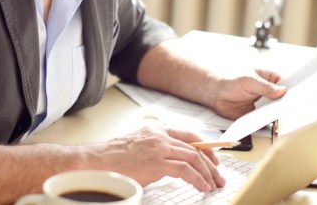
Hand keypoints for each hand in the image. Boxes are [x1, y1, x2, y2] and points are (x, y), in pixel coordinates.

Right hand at [83, 126, 225, 191]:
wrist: (97, 161)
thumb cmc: (113, 158)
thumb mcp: (139, 147)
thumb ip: (157, 150)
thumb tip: (172, 163)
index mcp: (156, 130)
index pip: (189, 134)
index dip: (205, 146)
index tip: (214, 158)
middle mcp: (160, 135)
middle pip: (195, 147)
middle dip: (210, 163)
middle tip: (219, 175)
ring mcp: (159, 148)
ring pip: (193, 158)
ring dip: (207, 173)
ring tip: (213, 184)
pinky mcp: (157, 162)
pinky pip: (186, 169)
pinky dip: (198, 179)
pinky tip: (202, 186)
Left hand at [211, 69, 286, 118]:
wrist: (215, 92)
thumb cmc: (231, 80)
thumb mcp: (249, 79)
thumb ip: (265, 87)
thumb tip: (282, 91)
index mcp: (270, 79)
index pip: (286, 84)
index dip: (293, 89)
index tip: (299, 94)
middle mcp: (269, 92)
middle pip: (283, 99)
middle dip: (288, 103)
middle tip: (293, 106)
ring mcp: (264, 104)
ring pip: (276, 110)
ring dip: (279, 113)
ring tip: (283, 114)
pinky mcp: (257, 115)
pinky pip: (265, 120)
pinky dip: (268, 121)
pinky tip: (270, 122)